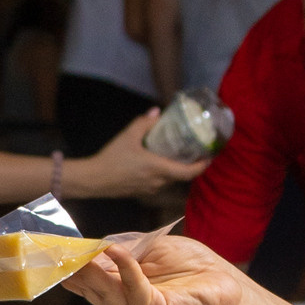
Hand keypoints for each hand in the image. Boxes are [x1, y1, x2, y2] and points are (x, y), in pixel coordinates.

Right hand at [64, 230, 244, 304]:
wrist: (227, 288)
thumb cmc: (194, 268)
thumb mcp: (152, 249)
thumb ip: (125, 247)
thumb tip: (96, 243)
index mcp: (118, 290)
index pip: (84, 277)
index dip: (68, 261)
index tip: (49, 245)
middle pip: (86, 286)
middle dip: (70, 267)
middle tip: (53, 248)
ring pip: (103, 291)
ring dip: (90, 269)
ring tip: (78, 251)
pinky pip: (132, 289)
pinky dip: (123, 268)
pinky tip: (114, 250)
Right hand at [68, 111, 209, 200]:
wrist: (94, 180)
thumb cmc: (112, 158)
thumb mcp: (128, 136)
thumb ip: (144, 122)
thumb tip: (157, 112)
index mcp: (158, 168)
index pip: (189, 172)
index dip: (202, 165)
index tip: (210, 155)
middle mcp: (159, 182)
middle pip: (182, 176)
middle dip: (192, 165)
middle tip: (196, 150)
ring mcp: (151, 189)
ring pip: (171, 180)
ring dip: (177, 169)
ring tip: (179, 154)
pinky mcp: (143, 192)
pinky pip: (161, 182)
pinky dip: (166, 173)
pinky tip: (160, 162)